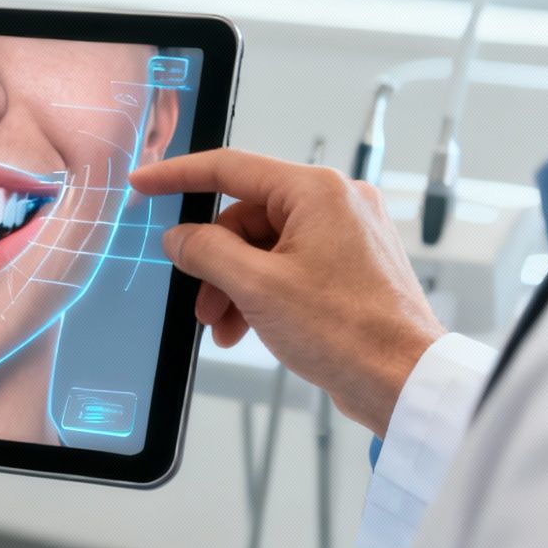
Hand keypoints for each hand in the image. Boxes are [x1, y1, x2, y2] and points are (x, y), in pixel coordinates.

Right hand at [130, 148, 446, 435]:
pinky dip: (260, 293)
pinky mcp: (348, 265)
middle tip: (199, 303)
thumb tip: (179, 238)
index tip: (144, 184)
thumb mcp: (256, 287)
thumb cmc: (348, 332)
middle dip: (213, 263)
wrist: (404, 379)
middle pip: (244, 218)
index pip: (229, 168)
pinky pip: (286, 265)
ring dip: (233, 286)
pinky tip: (247, 328)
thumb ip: (206, 252)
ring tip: (223, 326)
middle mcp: (336, 203)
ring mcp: (345, 234)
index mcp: (317, 192)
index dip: (177, 176)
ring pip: (262, 246)